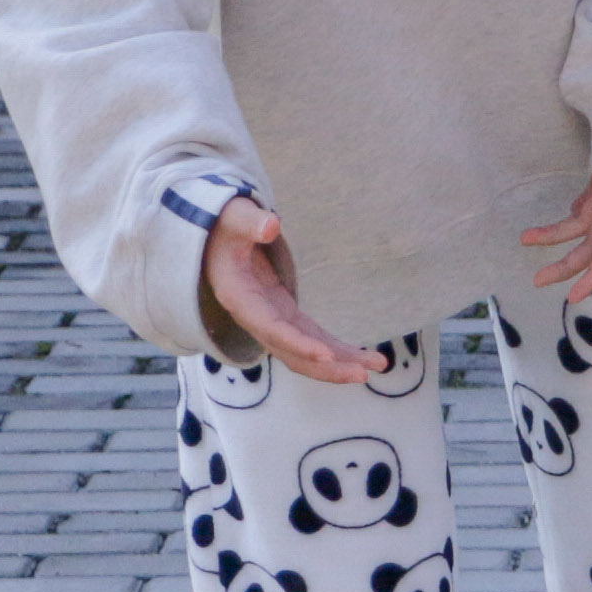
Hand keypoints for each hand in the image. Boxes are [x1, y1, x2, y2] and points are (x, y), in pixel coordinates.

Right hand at [198, 194, 381, 383]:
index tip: (326, 354)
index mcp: (240, 298)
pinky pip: (313, 340)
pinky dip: (338, 351)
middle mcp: (256, 319)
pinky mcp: (286, 318)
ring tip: (378, 365)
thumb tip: (272, 226)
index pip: (271, 328)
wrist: (213, 243)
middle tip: (363, 373)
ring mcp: (273, 321)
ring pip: (306, 353)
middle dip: (326, 367)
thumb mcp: (232, 218)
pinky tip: (365, 357)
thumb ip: (249, 221)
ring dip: (340, 363)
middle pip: (292, 353)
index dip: (298, 343)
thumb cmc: (224, 228)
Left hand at [518, 157, 591, 304]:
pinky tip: (552, 219)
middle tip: (536, 281)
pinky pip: (576, 215)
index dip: (591, 279)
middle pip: (585, 253)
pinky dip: (563, 220)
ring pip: (574, 233)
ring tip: (524, 238)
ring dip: (550, 237)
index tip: (573, 297)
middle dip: (562, 268)